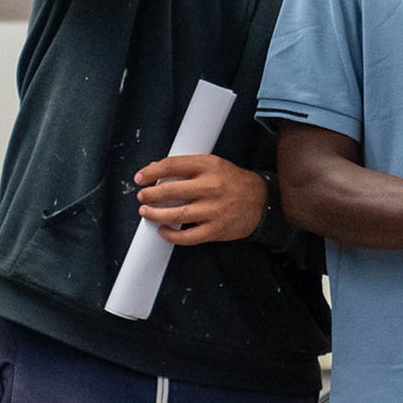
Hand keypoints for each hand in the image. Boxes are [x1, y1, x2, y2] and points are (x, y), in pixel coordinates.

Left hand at [134, 155, 265, 244]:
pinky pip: (187, 237)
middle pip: (170, 190)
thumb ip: (187, 167)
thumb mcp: (214, 165)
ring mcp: (214, 210)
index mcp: (210, 166)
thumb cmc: (233, 182)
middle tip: (142, 196)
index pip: (173, 165)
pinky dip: (171, 236)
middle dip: (150, 194)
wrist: (262, 201)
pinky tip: (163, 231)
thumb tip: (156, 171)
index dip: (151, 172)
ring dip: (155, 214)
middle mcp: (211, 187)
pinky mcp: (215, 229)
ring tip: (146, 212)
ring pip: (176, 214)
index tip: (140, 177)